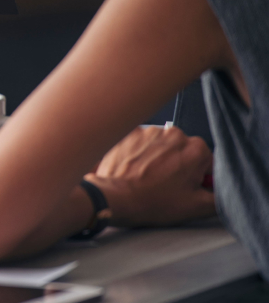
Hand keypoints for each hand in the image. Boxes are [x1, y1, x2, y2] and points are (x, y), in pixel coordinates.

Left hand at [87, 126, 214, 226]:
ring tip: (147, 177)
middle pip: (182, 150)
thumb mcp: (196, 207)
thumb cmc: (154, 202)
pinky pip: (140, 142)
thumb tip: (222, 192)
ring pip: (160, 145)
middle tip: (164, 184)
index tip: (186, 187)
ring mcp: (150, 131)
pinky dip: (138, 153)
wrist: (116, 198)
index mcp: (196, 149)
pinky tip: (134, 168)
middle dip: (177, 165)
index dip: (197, 177)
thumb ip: (219, 197)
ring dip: (157, 158)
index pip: (205, 161)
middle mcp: (174, 134)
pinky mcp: (129, 133)